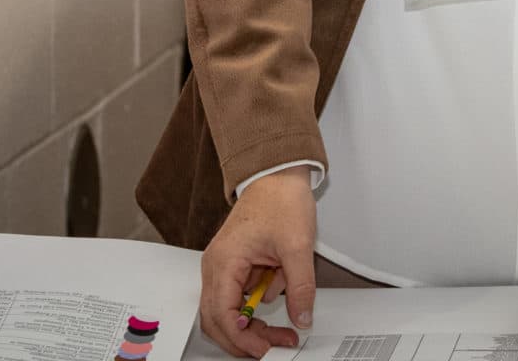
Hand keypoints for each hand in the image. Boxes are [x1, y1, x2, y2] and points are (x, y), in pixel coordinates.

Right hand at [199, 167, 316, 356]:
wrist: (278, 174)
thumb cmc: (280, 199)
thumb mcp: (298, 246)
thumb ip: (300, 286)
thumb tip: (301, 317)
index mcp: (224, 262)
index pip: (223, 315)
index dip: (242, 338)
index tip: (265, 349)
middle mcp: (216, 267)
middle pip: (218, 320)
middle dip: (245, 337)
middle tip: (274, 344)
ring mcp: (223, 266)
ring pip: (228, 310)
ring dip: (253, 322)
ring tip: (282, 326)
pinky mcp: (234, 265)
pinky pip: (240, 294)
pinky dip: (258, 303)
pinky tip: (278, 290)